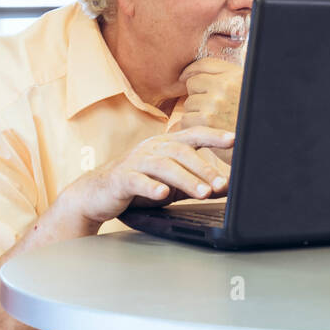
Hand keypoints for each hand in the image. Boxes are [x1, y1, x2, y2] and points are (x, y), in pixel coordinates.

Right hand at [62, 126, 235, 227]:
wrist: (96, 194)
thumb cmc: (139, 185)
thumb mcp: (172, 184)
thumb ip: (197, 182)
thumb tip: (228, 186)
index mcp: (167, 145)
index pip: (194, 135)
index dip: (214, 136)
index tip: (234, 139)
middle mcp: (152, 148)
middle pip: (182, 153)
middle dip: (204, 168)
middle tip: (222, 183)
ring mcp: (135, 162)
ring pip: (164, 166)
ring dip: (186, 179)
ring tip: (204, 192)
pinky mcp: (120, 179)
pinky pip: (137, 181)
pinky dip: (152, 187)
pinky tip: (163, 194)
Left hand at [178, 58, 242, 163]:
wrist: (257, 144)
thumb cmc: (250, 123)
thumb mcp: (246, 93)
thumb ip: (226, 81)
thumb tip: (190, 75)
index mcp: (237, 76)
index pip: (205, 64)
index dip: (192, 70)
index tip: (185, 77)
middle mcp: (226, 85)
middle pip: (193, 83)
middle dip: (197, 95)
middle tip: (210, 110)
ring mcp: (215, 101)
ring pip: (189, 103)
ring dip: (196, 113)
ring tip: (214, 123)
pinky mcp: (207, 119)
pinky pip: (186, 119)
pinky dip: (193, 128)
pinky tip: (208, 131)